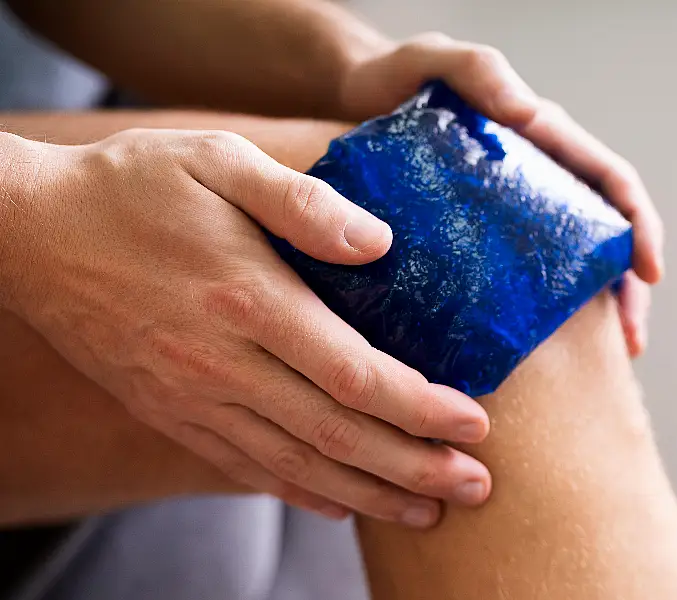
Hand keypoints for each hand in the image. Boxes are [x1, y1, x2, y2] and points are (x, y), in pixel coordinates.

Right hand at [1, 129, 491, 526]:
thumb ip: (303, 202)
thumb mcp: (219, 162)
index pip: (356, 374)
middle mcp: (224, 363)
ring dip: (370, 492)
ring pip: (297, 465)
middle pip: (338, 434)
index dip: (422, 407)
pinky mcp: (169, 412)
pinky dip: (300, 492)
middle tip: (475, 487)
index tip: (475, 424)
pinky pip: (245, 466)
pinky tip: (342, 504)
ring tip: (428, 511)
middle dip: (415, 466)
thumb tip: (380, 243)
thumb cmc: (132, 187)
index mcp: (248, 299)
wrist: (30, 233)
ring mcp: (192, 397)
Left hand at [338, 33, 663, 355]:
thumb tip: (528, 111)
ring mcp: (515, 210)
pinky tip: (542, 348)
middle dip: (629, 287)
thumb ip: (479, 72)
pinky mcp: (484, 236)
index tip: (650, 270)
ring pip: (574, 261)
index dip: (640, 225)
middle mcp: (540, 178)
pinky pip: (526, 275)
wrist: (355, 99)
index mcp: (545, 139)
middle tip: (631, 341)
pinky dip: (545, 312)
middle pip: (605, 233)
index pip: (610, 181)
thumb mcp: (435, 63)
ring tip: (610, 357)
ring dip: (600, 309)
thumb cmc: (396, 77)